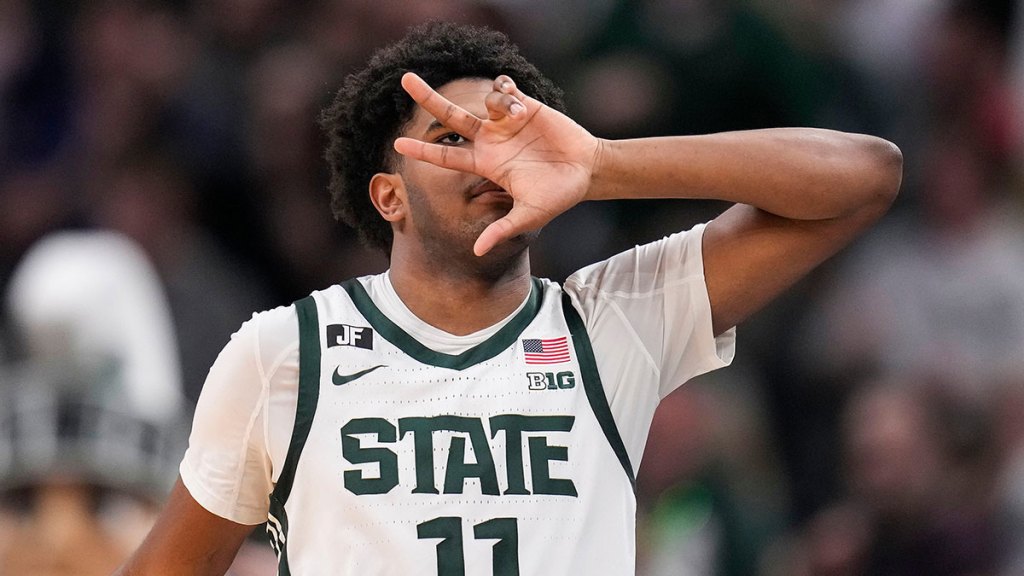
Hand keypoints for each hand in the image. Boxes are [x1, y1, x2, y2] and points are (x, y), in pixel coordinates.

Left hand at [394, 72, 602, 255]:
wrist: (586, 171)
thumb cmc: (557, 196)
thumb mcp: (529, 216)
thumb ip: (502, 230)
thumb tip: (476, 252)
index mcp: (486, 164)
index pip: (446, 157)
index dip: (423, 151)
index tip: (398, 144)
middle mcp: (491, 141)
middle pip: (450, 117)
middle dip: (428, 97)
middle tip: (405, 80)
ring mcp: (506, 123)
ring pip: (485, 102)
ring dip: (498, 104)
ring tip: (520, 116)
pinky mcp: (526, 106)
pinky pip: (504, 88)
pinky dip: (505, 91)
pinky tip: (517, 102)